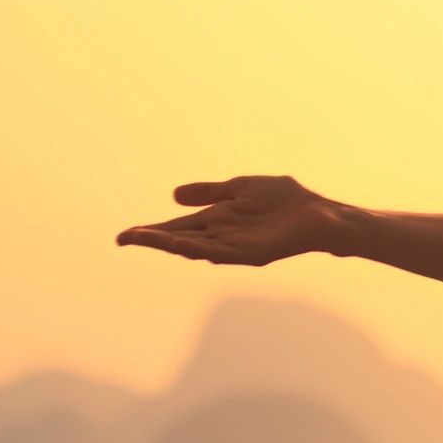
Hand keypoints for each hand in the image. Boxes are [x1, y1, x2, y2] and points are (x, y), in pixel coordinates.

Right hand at [116, 175, 344, 266]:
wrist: (318, 213)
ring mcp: (235, 247)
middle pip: (179, 239)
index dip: (151, 231)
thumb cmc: (284, 200)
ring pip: (194, 248)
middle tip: (124, 238)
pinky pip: (220, 253)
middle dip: (153, 239)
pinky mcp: (251, 254)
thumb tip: (174, 196)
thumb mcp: (239, 188)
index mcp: (217, 220)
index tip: (125, 235)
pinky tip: (180, 245)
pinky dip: (199, 249)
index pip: (177, 227)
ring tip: (143, 239)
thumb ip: (209, 193)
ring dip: (168, 244)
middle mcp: (221, 236)